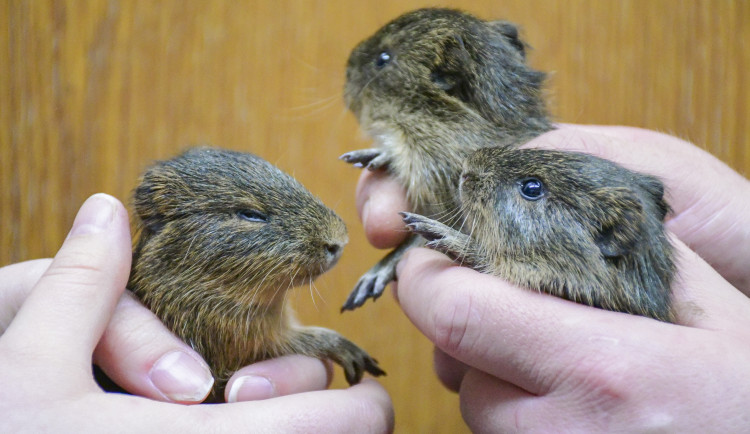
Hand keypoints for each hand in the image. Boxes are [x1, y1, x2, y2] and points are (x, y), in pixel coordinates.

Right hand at [0, 194, 392, 431]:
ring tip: (222, 401)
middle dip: (303, 406)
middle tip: (256, 381)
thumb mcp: (22, 364)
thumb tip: (107, 212)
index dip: (361, 406)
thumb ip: (78, 287)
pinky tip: (196, 421)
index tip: (351, 381)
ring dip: (280, 429)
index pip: (337, 428)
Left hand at [355, 125, 749, 429]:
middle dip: (465, 328)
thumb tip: (571, 216)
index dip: (426, 279)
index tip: (433, 257)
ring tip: (558, 364)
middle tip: (508, 307)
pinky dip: (516, 415)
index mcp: (601, 368)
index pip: (457, 313)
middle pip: (457, 365)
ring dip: (493, 377)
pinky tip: (570, 405)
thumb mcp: (723, 316)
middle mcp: (562, 432)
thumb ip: (641, 259)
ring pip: (477, 409)